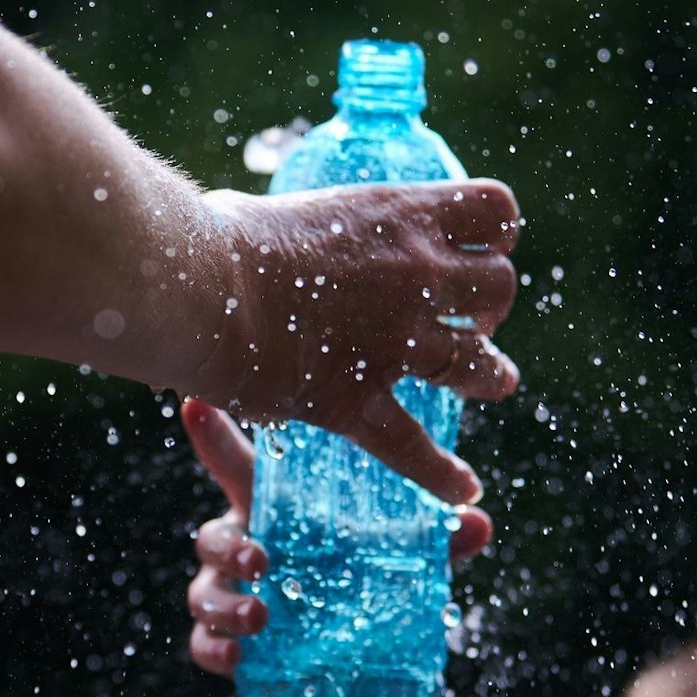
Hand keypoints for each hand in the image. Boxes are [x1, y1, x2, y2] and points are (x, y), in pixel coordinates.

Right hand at [181, 397, 492, 677]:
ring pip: (204, 592)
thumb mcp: (401, 564)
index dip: (214, 435)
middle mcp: (243, 548)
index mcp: (277, 514)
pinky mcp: (224, 646)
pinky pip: (203, 644)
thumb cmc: (363, 590)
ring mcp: (228, 597)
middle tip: (263, 559)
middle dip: (231, 544)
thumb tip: (478, 522)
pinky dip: (217, 649)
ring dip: (228, 603)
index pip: (240, 468)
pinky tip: (240, 657)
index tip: (196, 402)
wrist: (346, 676)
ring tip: (263, 617)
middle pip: (212, 535)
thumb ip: (436, 544)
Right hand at [193, 180, 520, 505]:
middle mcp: (415, 275)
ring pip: (482, 367)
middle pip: (500, 288)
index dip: (495, 231)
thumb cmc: (219, 237)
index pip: (494, 210)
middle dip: (491, 305)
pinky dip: (442, 474)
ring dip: (490, 376)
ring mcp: (395, 342)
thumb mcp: (278, 207)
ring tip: (488, 382)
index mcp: (400, 216)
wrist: (195, 289)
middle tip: (467, 317)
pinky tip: (462, 488)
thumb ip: (300, 227)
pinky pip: (416, 447)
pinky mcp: (357, 399)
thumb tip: (264, 229)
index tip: (474, 247)